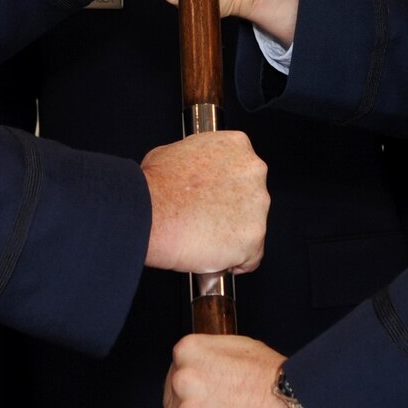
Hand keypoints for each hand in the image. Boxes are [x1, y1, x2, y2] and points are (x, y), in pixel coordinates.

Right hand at [140, 131, 267, 274]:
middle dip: (232, 211)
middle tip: (206, 218)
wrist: (149, 214)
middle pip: (252, 198)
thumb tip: (197, 173)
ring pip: (252, 228)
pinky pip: (251, 257)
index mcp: (237, 146)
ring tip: (204, 236)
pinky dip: (234, 261)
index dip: (226, 188)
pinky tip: (213, 255)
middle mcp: (253, 171)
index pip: (243, 170)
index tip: (215, 198)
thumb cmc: (156, 187)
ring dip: (232, 236)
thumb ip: (201, 162)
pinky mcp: (254, 237)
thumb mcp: (175, 152)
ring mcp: (257, 205)